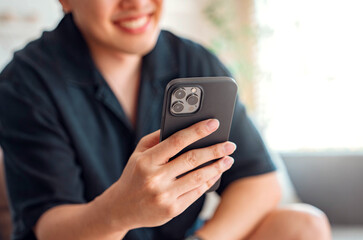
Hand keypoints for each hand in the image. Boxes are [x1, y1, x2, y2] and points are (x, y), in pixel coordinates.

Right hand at [96, 119, 235, 230]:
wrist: (121, 208)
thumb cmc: (134, 175)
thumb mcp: (138, 154)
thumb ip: (157, 139)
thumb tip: (182, 126)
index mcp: (146, 161)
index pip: (177, 141)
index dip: (198, 130)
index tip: (214, 123)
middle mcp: (155, 178)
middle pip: (192, 159)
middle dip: (215, 150)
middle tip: (229, 144)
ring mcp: (164, 196)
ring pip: (198, 177)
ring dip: (217, 167)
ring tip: (228, 159)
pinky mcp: (172, 210)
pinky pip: (196, 193)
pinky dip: (209, 182)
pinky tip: (216, 173)